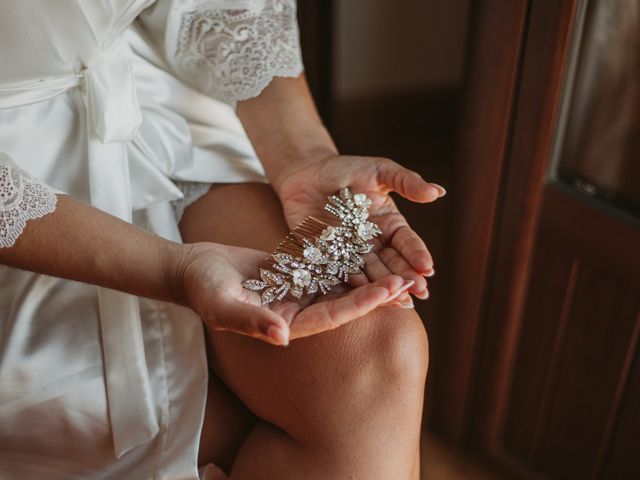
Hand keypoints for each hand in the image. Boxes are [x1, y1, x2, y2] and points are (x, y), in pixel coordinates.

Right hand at [175, 242, 410, 345]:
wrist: (192, 268)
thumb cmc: (203, 289)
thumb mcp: (223, 304)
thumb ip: (251, 321)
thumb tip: (282, 336)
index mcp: (286, 326)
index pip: (332, 317)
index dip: (362, 305)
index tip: (389, 292)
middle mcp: (296, 312)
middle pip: (343, 303)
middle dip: (375, 292)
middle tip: (407, 280)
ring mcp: (296, 293)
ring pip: (338, 284)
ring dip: (366, 275)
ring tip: (396, 264)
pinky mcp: (293, 273)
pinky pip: (324, 266)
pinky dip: (345, 259)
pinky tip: (368, 249)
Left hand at [274, 154, 445, 301]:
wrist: (307, 173)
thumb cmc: (346, 168)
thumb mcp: (379, 170)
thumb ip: (406, 182)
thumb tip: (438, 192)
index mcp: (390, 224)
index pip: (407, 242)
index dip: (418, 255)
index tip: (428, 268)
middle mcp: (374, 243)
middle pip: (393, 263)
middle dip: (406, 277)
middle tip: (420, 292)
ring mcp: (351, 252)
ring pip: (371, 272)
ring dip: (383, 286)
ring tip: (396, 299)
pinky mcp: (328, 257)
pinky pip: (340, 271)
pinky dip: (351, 282)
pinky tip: (361, 291)